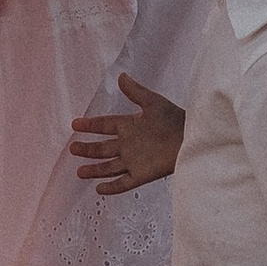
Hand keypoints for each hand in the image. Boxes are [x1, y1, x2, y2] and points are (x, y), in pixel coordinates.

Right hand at [69, 73, 184, 193]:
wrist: (194, 138)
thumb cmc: (176, 119)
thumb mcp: (153, 102)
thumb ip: (135, 91)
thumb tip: (121, 76)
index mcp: (130, 126)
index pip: (105, 125)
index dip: (90, 125)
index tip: (75, 124)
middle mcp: (129, 145)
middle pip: (103, 149)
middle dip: (87, 149)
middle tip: (72, 148)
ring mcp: (134, 161)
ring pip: (109, 167)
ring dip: (95, 170)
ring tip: (79, 172)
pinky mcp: (142, 175)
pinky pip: (124, 183)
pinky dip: (112, 187)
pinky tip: (99, 189)